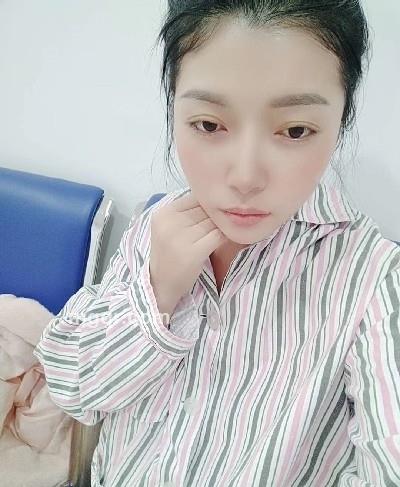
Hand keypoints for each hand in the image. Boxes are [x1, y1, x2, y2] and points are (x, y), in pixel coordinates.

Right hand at [149, 192, 227, 318]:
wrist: (161, 285)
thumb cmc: (169, 256)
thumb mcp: (169, 228)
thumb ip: (186, 212)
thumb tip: (215, 198)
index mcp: (163, 213)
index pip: (195, 198)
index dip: (207, 205)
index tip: (213, 215)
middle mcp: (170, 222)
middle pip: (205, 210)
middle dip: (215, 217)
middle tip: (221, 225)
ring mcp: (180, 237)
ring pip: (213, 222)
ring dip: (222, 226)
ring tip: (225, 231)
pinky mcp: (193, 252)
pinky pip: (218, 236)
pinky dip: (225, 236)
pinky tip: (226, 239)